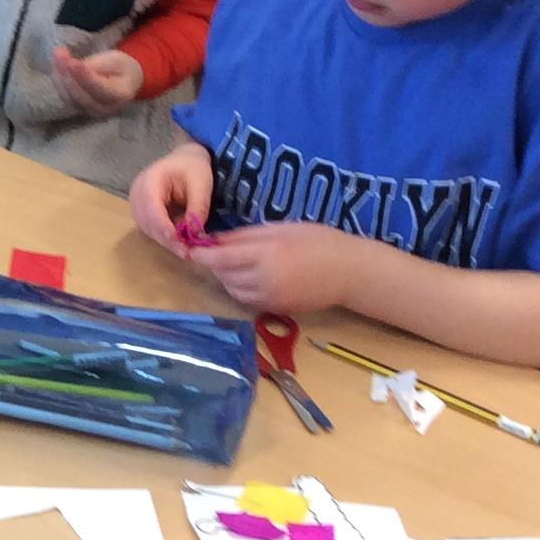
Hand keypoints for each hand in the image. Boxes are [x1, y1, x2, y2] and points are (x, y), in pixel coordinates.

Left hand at [53, 44, 145, 116]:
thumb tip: (73, 67)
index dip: (84, 77)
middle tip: (59, 53)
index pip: (99, 89)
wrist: (124, 82)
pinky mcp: (78, 109)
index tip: (72, 62)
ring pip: (70, 97)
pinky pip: (65, 97)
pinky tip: (56, 62)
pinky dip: (58, 79)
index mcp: (120, 95)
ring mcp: (90, 111)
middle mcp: (104, 109)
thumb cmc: (121, 68)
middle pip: (81, 96)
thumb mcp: (115, 60)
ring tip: (57, 53)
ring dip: (59, 75)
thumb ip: (97, 66)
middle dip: (67, 74)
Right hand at [128, 144, 214, 256]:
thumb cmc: (193, 168)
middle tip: (187, 253)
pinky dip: (163, 236)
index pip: (152, 208)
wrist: (185, 160)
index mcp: (150, 180)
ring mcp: (136, 203)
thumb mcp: (202, 184)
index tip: (180, 243)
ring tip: (185, 248)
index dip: (164, 228)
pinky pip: (149, 229)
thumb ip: (198, 207)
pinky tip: (178, 239)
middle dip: (166, 239)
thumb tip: (193, 234)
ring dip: (165, 240)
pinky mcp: (141, 212)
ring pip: (146, 229)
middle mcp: (137, 192)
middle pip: (147, 222)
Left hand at [204, 222, 365, 314]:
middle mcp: (264, 280)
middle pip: (223, 276)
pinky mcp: (275, 310)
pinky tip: (252, 276)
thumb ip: (245, 235)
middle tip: (217, 250)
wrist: (351, 272)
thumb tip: (214, 240)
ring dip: (227, 278)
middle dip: (215, 265)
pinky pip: (247, 300)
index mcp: (266, 254)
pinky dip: (241, 289)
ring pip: (232, 290)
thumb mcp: (281, 228)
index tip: (189, 248)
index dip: (200, 255)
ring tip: (236, 262)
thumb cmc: (319, 241)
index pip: (220, 258)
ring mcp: (269, 299)